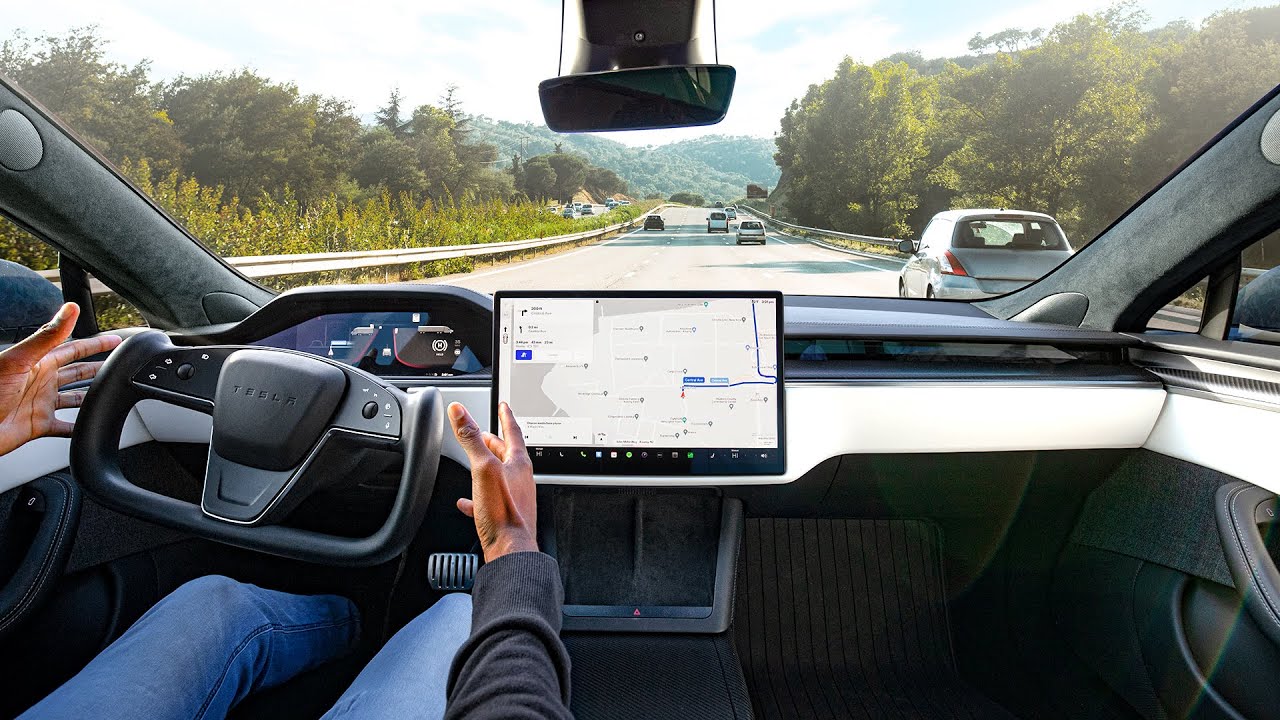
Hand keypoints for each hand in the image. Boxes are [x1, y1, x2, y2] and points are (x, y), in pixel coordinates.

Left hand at [0, 303, 120, 455]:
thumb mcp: (19, 359)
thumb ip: (47, 336)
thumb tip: (70, 309)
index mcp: (38, 363)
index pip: (73, 348)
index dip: (95, 344)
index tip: (115, 340)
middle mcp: (42, 382)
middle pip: (77, 372)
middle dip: (98, 367)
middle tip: (119, 365)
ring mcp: (41, 403)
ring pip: (75, 398)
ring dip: (92, 395)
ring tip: (109, 393)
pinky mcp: (39, 425)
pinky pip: (66, 427)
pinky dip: (79, 427)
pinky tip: (90, 425)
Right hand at [448, 401, 537, 561]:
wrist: (510, 550)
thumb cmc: (502, 513)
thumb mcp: (482, 468)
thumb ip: (470, 439)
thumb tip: (459, 412)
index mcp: (518, 463)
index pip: (513, 431)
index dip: (505, 416)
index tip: (503, 406)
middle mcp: (520, 478)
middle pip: (506, 453)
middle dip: (493, 441)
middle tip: (483, 433)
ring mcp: (514, 497)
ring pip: (498, 476)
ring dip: (485, 466)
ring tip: (474, 462)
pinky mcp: (505, 515)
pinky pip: (489, 500)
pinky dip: (477, 497)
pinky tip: (465, 502)